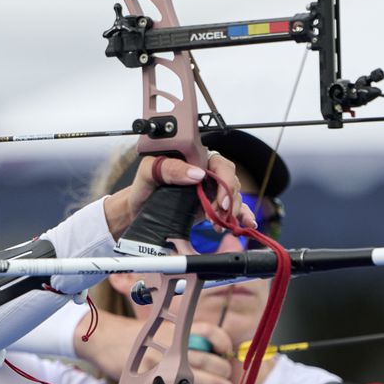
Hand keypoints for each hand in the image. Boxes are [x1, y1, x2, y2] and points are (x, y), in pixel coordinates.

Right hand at [73, 314, 235, 383]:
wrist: (105, 340)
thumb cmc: (133, 338)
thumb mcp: (159, 330)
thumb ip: (181, 340)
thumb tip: (209, 356)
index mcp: (177, 331)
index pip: (211, 334)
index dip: (224, 344)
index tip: (226, 352)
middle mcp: (173, 347)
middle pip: (212, 360)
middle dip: (224, 372)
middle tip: (226, 378)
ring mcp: (165, 365)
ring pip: (203, 377)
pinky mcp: (154, 381)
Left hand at [103, 153, 255, 238]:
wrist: (138, 210)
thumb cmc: (143, 187)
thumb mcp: (149, 172)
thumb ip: (170, 168)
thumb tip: (197, 173)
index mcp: (195, 159)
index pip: (220, 164)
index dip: (224, 181)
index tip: (219, 200)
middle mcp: (206, 172)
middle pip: (231, 182)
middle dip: (228, 200)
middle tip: (217, 214)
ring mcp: (210, 190)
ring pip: (233, 196)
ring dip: (231, 212)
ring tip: (220, 225)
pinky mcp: (211, 205)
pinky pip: (232, 208)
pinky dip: (242, 215)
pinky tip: (246, 224)